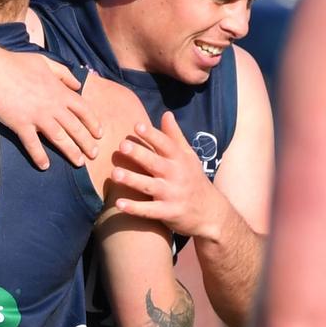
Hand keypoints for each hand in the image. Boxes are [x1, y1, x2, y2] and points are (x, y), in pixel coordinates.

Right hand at [0, 49, 101, 169]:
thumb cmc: (16, 63)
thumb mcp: (45, 62)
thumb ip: (63, 74)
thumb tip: (77, 84)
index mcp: (59, 91)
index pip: (83, 109)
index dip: (93, 122)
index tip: (99, 134)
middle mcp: (52, 105)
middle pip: (75, 127)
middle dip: (87, 142)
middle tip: (94, 155)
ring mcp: (37, 116)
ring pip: (59, 138)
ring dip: (71, 152)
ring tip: (79, 163)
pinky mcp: (20, 123)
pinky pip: (32, 144)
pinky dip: (39, 156)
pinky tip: (44, 166)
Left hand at [111, 111, 225, 238]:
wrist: (211, 213)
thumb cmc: (193, 179)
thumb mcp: (188, 156)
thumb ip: (175, 136)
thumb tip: (166, 113)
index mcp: (180, 160)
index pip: (166, 145)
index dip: (152, 135)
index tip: (137, 125)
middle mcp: (176, 175)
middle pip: (155, 163)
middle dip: (139, 154)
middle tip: (122, 145)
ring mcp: (173, 195)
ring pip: (150, 186)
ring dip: (132, 180)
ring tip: (114, 174)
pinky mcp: (169, 213)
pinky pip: (150, 210)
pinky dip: (135, 208)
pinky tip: (119, 204)